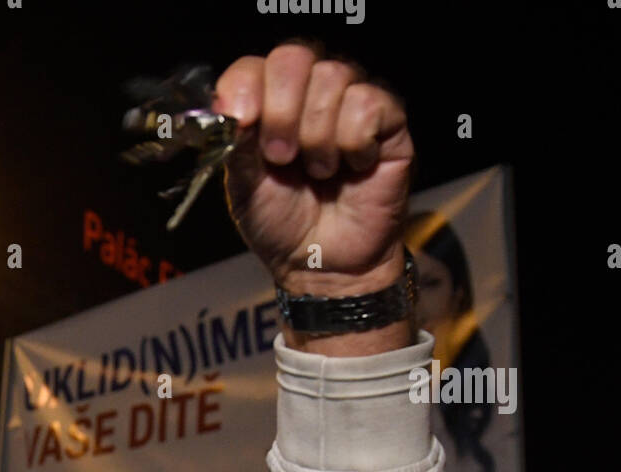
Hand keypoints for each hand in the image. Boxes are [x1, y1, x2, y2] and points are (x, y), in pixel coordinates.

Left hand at [214, 43, 412, 297]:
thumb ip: (235, 143)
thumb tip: (232, 108)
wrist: (321, 265)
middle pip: (294, 57)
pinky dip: (354, 143)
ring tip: (319, 172)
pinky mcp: (389, 121)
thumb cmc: (282, 225)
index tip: (242, 121)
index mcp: (269, 104)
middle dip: (281, 111)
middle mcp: (310, 94)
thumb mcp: (243, 186)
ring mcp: (350, 103)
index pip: (254, 66)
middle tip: (281, 156)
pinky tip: (351, 168)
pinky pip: (368, 104)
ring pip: (333, 78)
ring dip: (318, 137)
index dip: (244, 86)